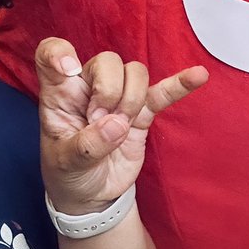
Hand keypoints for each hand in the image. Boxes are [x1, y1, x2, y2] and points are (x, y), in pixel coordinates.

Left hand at [35, 38, 207, 214]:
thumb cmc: (69, 173)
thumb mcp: (66, 165)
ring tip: (121, 126)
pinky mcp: (142, 113)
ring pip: (134, 73)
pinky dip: (179, 85)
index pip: (50, 56)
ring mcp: (118, 98)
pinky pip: (163, 93)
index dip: (59, 52)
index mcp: (60, 95)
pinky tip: (197, 76)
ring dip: (131, 99)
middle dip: (108, 90)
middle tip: (99, 121)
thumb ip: (88, 145)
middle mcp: (88, 88)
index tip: (69, 68)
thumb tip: (116, 124)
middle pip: (106, 61)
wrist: (93, 196)